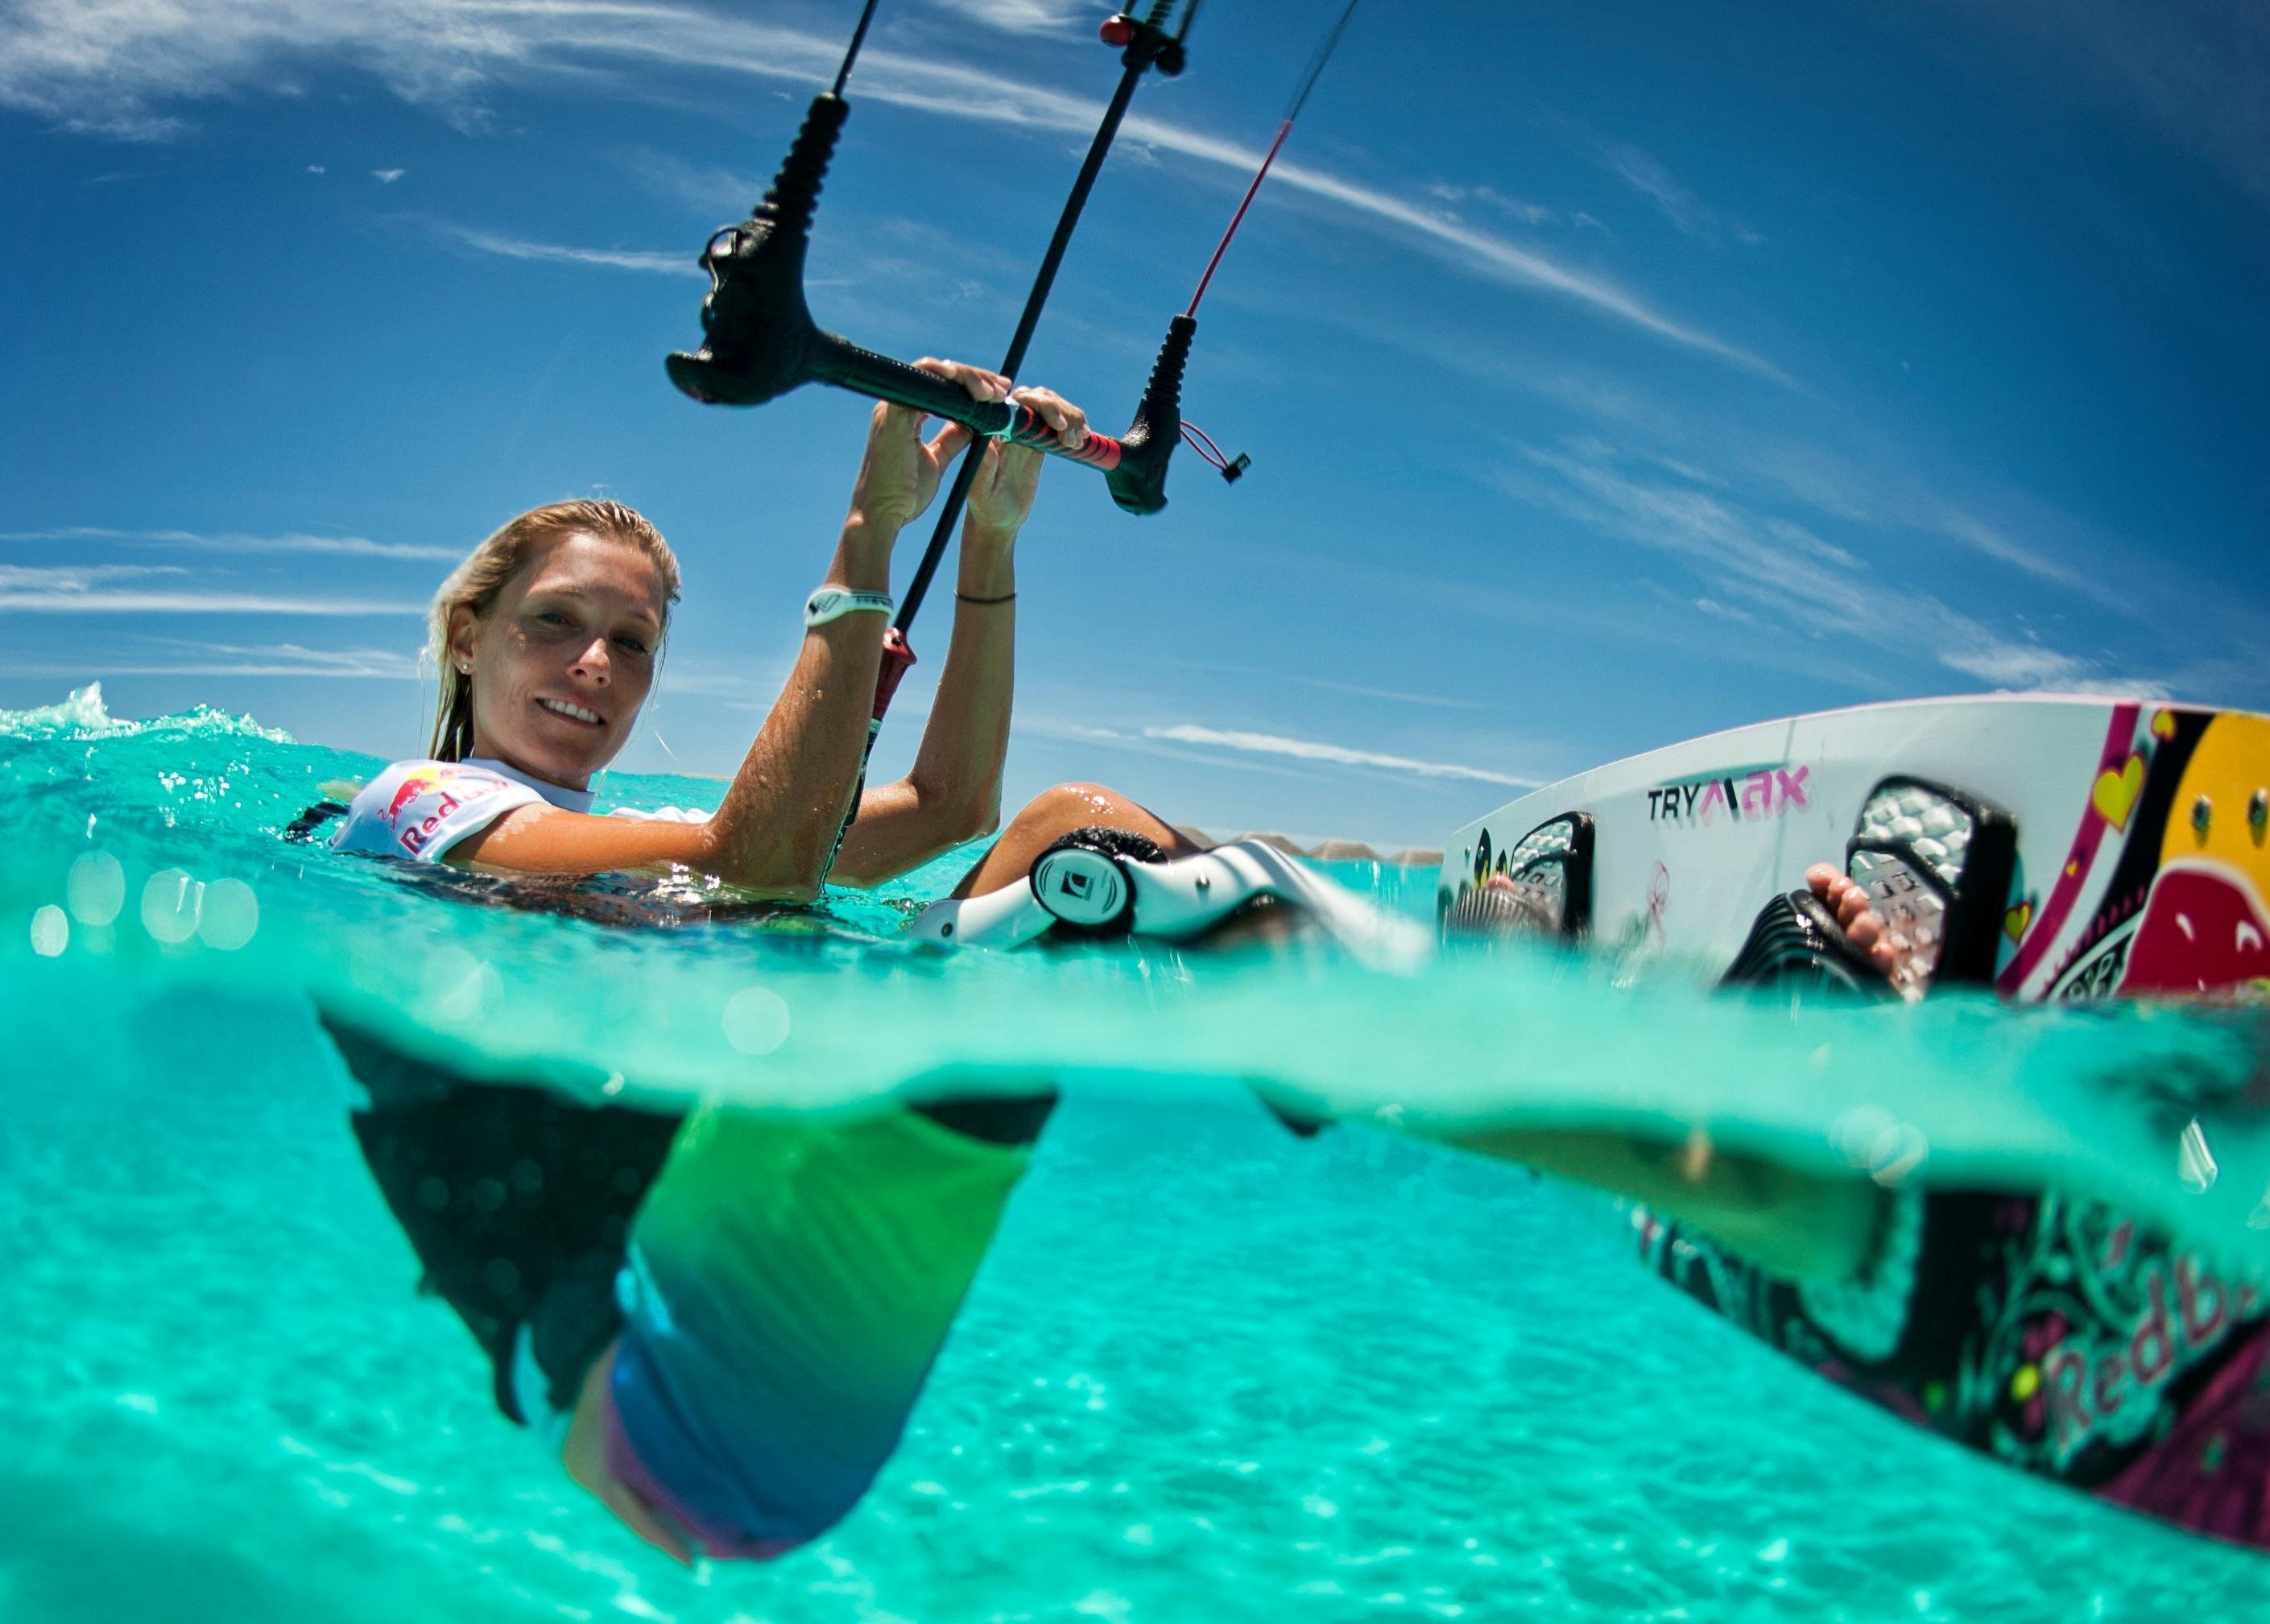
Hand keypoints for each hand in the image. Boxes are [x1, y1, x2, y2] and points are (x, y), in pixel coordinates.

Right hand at [844, 358, 1007, 535]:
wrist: (883, 515)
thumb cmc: (905, 495)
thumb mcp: (936, 461)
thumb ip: (952, 439)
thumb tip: (973, 424)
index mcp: (906, 415)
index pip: (941, 387)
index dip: (971, 384)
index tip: (999, 393)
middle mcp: (897, 405)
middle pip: (940, 375)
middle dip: (975, 377)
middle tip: (1002, 389)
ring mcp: (892, 407)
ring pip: (933, 372)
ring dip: (967, 377)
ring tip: (993, 392)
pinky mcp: (892, 414)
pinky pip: (919, 378)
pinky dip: (945, 376)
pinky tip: (970, 386)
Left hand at [966, 384, 1087, 543]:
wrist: (1001, 517)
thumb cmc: (987, 505)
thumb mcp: (981, 490)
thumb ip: (984, 466)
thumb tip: (992, 437)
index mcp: (993, 429)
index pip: (1017, 402)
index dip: (1038, 403)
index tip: (1056, 425)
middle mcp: (1010, 424)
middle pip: (1038, 397)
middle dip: (1058, 409)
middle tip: (1069, 437)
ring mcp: (1027, 430)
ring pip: (1052, 404)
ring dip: (1070, 417)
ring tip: (1074, 443)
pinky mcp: (1041, 439)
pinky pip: (1061, 421)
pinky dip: (1075, 425)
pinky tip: (1082, 439)